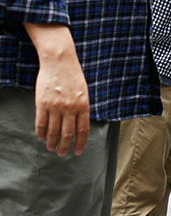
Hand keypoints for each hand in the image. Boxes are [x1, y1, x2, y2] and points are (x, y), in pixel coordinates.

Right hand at [24, 23, 89, 156]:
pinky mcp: (42, 104)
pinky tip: (42, 137)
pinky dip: (41, 132)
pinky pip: (41, 123)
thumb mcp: (84, 92)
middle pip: (68, 133)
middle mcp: (70, 108)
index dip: (80, 143)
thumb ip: (82, 108)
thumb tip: (79, 124)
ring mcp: (56, 106)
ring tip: (51, 148)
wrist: (60, 61)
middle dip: (65, 146)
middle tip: (62, 153)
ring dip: (52, 142)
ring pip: (54, 131)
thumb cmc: (73, 76)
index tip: (77, 152)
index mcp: (84, 105)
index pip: (83, 130)